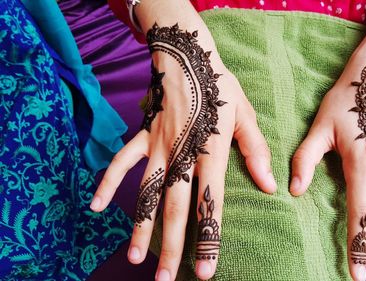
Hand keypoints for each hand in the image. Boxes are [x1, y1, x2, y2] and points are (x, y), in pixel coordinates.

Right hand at [90, 23, 275, 280]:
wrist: (189, 57)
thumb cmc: (221, 87)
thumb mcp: (246, 117)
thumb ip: (255, 152)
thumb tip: (268, 185)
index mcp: (212, 154)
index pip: (210, 204)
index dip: (209, 238)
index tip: (206, 269)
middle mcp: (184, 156)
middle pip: (176, 208)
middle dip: (172, 246)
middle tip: (166, 279)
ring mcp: (160, 147)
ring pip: (148, 194)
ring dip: (142, 227)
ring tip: (136, 258)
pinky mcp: (144, 137)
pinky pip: (122, 162)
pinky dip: (109, 182)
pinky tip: (97, 206)